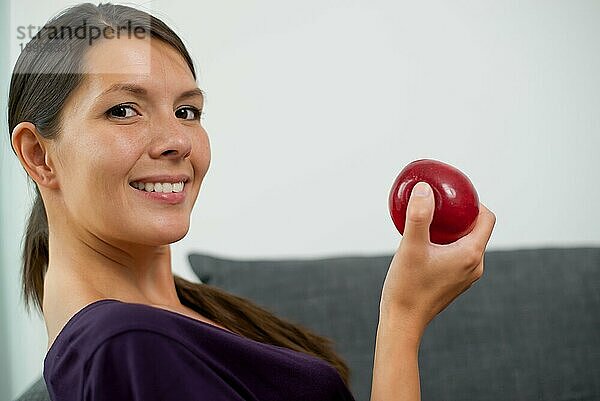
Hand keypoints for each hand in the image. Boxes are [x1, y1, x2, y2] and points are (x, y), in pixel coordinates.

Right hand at [380, 181, 495, 335]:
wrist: (402, 322)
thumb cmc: (407, 287)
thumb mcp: (410, 247)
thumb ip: (419, 216)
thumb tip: (424, 188)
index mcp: (470, 254)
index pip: (486, 218)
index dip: (474, 202)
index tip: (452, 195)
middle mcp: (474, 266)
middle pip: (476, 229)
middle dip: (460, 214)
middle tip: (439, 204)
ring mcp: (465, 277)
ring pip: (466, 243)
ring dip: (452, 230)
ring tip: (429, 221)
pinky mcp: (454, 283)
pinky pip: (457, 255)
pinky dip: (446, 244)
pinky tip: (424, 243)